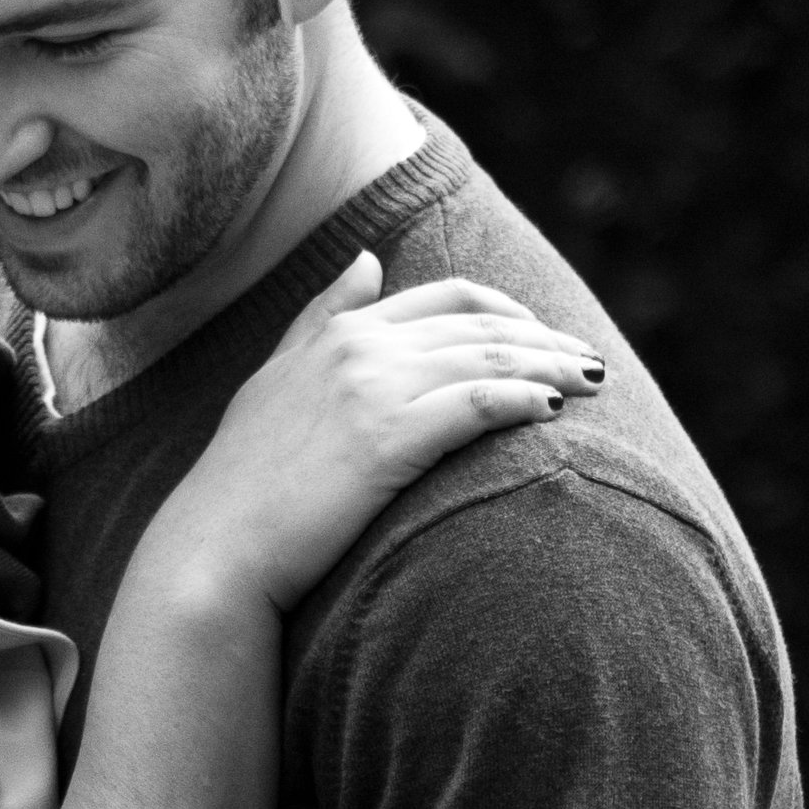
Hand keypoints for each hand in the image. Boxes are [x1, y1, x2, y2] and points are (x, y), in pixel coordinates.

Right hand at [162, 253, 602, 610]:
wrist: (215, 549)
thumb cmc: (245, 480)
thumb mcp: (277, 379)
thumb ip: (321, 316)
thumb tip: (366, 259)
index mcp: (340, 331)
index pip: (449, 298)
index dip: (510, 312)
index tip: (547, 337)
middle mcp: (359, 347)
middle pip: (481, 325)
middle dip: (546, 340)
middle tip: (591, 362)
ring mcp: (373, 389)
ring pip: (489, 358)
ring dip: (550, 366)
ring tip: (592, 383)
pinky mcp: (388, 439)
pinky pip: (478, 403)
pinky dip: (524, 398)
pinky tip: (554, 409)